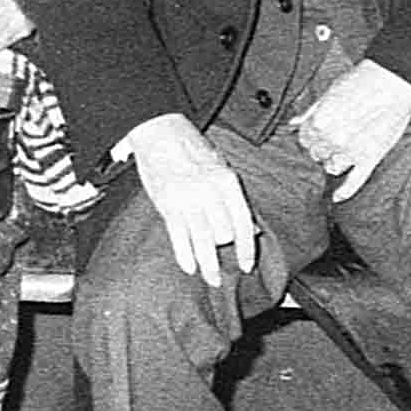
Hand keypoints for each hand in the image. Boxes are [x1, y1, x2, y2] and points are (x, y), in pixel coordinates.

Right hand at [121, 116, 258, 285]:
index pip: (243, 223)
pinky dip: (185, 256)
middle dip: (224, 250)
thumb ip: (233, 197)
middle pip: (223, 235)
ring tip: (211, 279)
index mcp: (227, 181)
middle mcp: (209, 192)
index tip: (247, 265)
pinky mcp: (167, 206)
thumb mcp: (220, 167)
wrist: (159, 131)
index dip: (246, 248)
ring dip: (208, 265)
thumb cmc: (191, 147)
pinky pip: (179, 238)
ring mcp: (187, 200)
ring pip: (203, 242)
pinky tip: (190, 267)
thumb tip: (250, 228)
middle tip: (221, 257)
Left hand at [290, 60, 410, 201]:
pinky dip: (345, 191)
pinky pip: (354, 182)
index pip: (304, 140)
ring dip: (333, 161)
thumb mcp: (329, 91)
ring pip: (332, 167)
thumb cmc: (362, 80)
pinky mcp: (370, 159)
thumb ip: (310, 111)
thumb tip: (294, 123)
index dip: (311, 136)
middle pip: (317, 154)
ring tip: (342, 149)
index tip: (317, 133)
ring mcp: (351, 152)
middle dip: (322, 147)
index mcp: (319, 123)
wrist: (393, 81)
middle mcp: (332, 140)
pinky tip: (337, 197)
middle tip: (332, 137)